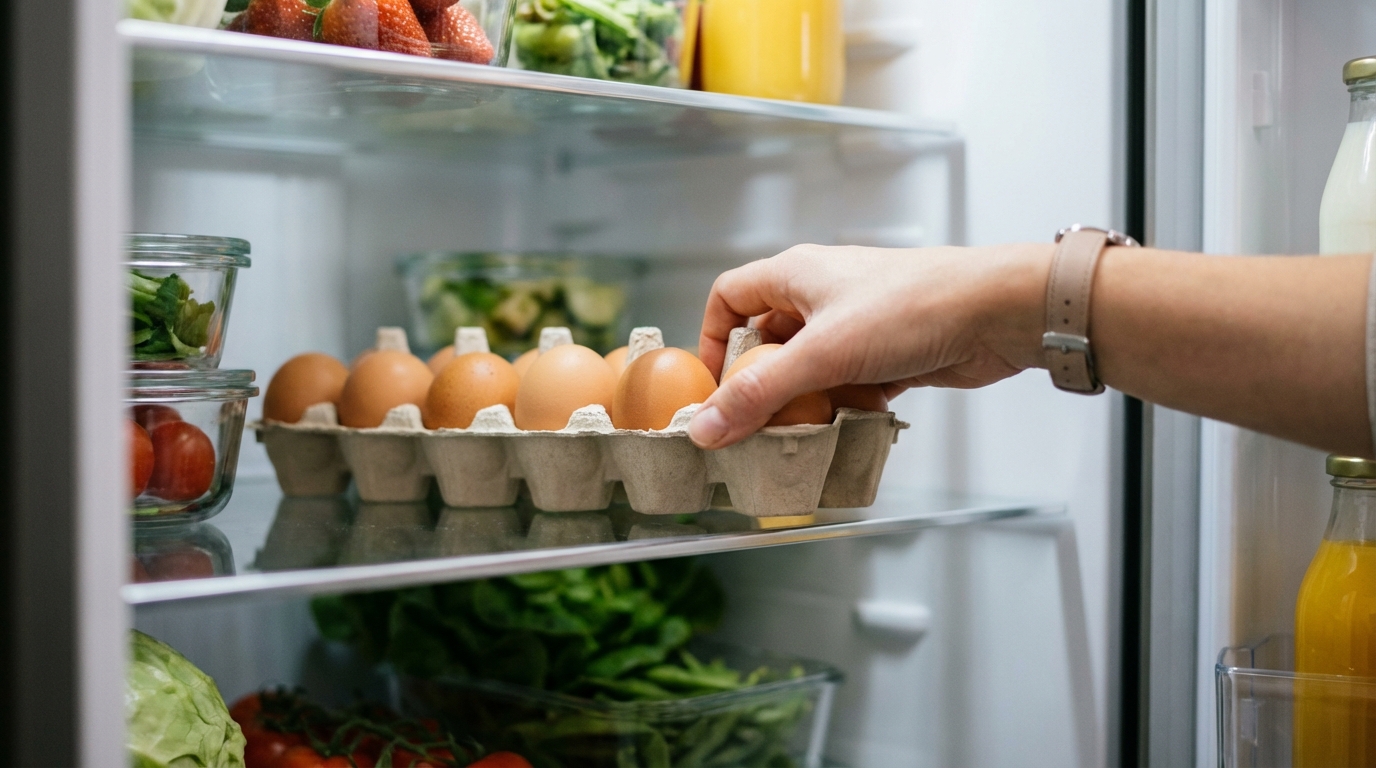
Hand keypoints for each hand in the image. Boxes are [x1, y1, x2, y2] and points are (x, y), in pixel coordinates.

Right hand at [690, 242, 1053, 448]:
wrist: (997, 313)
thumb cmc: (914, 306)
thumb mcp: (823, 353)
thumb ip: (760, 393)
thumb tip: (706, 428)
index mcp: (796, 275)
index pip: (730, 297)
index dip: (711, 339)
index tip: (711, 387)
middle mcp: (822, 296)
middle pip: (768, 342)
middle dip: (760, 386)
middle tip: (751, 425)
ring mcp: (856, 326)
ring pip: (809, 371)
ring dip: (803, 404)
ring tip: (799, 435)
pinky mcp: (887, 355)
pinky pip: (846, 387)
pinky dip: (842, 410)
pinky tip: (846, 430)